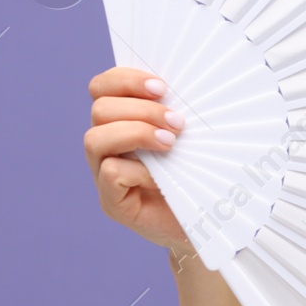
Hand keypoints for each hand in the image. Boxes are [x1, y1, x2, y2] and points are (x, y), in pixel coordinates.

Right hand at [84, 66, 195, 263]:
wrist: (210, 226)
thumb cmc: (204, 176)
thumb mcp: (195, 137)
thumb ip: (181, 112)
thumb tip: (195, 86)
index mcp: (123, 121)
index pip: (103, 87)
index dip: (126, 80)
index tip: (163, 87)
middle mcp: (108, 146)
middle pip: (100, 109)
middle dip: (142, 109)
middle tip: (178, 123)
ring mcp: (104, 175)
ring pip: (95, 139)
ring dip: (136, 133)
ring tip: (170, 144)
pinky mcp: (113, 203)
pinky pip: (110, 173)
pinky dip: (138, 170)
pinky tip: (163, 177)